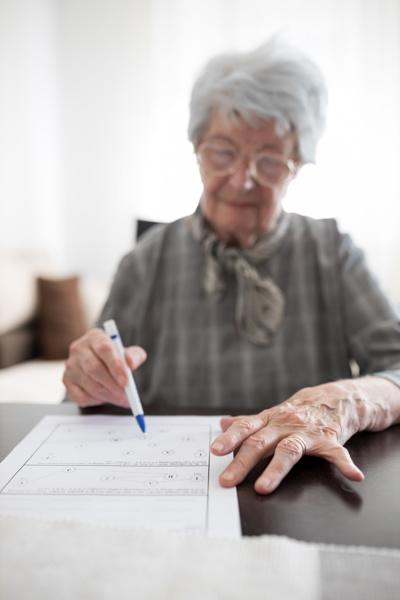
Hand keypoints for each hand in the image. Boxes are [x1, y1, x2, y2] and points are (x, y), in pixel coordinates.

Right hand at [63, 328, 146, 406]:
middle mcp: (79, 349)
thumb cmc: (114, 357)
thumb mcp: (127, 352)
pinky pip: (81, 397)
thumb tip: (131, 363)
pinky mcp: (66, 381)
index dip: (116, 366)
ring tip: (121, 399)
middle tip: (127, 396)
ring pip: (90, 385)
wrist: (98, 361)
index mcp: (95, 337)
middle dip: (113, 386)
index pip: (104, 349)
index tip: (127, 382)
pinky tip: (105, 397)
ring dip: (108, 396)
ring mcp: (70, 365)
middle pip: (95, 369)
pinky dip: (97, 401)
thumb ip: (134, 356)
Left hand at [211, 381, 367, 493]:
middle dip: (242, 462)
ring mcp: (307, 433)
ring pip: (289, 450)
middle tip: (228, 480)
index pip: (246, 427)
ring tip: (263, 487)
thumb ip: (249, 422)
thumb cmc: (301, 409)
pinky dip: (345, 464)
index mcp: (270, 420)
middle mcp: (285, 425)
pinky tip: (353, 476)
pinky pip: (337, 453)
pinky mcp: (330, 440)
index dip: (230, 438)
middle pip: (261, 442)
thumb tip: (222, 423)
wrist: (338, 398)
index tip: (215, 451)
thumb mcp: (273, 413)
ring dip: (276, 470)